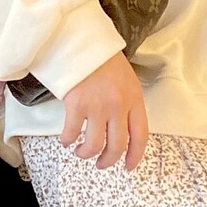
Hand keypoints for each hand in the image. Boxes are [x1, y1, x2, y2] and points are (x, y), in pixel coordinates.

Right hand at [59, 52, 148, 170]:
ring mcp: (97, 106)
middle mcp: (118, 105)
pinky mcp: (76, 104)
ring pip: (94, 145)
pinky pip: (72, 133)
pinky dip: (68, 140)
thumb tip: (123, 126)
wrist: (81, 39)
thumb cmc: (102, 57)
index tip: (128, 166)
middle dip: (108, 161)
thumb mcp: (126, 78)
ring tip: (80, 152)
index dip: (135, 156)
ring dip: (86, 154)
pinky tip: (66, 139)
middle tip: (101, 163)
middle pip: (117, 146)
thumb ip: (127, 102)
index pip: (140, 136)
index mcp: (134, 98)